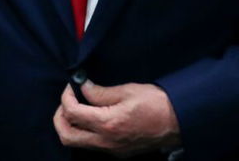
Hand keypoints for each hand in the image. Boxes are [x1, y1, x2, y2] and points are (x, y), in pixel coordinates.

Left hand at [53, 80, 180, 154]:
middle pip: (66, 136)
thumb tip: (82, 87)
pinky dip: (85, 132)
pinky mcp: (118, 153)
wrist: (178, 122)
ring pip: (78, 143)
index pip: (71, 113)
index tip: (72, 86)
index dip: (66, 96)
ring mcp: (111, 150)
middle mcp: (106, 141)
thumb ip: (100, 92)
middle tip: (66, 100)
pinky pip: (92, 145)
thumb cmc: (156, 103)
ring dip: (71, 126)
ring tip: (78, 108)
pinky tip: (93, 117)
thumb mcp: (127, 90)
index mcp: (107, 123)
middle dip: (59, 117)